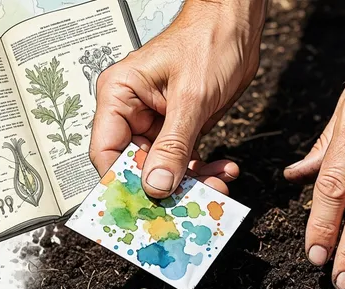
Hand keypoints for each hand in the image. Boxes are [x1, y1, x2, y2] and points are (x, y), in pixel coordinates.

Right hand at [89, 0, 265, 196]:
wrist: (238, 25)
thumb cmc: (208, 42)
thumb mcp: (191, 99)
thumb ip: (173, 145)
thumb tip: (155, 185)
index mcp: (120, 96)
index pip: (107, 152)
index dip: (121, 183)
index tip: (143, 207)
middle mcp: (133, 111)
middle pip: (136, 167)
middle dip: (164, 188)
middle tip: (190, 205)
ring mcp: (157, 122)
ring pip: (163, 168)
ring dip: (191, 183)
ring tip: (217, 187)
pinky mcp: (180, 127)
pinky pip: (184, 159)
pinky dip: (203, 170)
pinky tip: (224, 171)